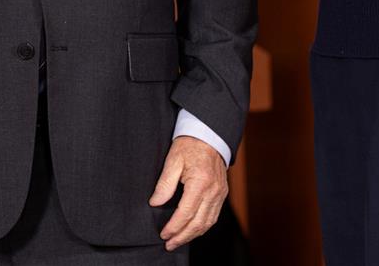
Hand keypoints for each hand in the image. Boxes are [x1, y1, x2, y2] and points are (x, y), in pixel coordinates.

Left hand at [148, 135, 227, 250]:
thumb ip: (164, 184)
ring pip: (208, 222)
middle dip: (182, 236)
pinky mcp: (222, 193)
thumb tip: (155, 203)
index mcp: (200, 182)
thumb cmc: (190, 145)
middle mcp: (213, 191)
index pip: (186, 213)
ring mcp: (220, 193)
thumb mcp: (173, 160)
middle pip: (198, 223)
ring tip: (178, 241)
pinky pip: (214, 216)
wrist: (209, 135)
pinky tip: (192, 230)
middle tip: (169, 244)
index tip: (163, 234)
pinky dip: (202, 226)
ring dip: (193, 235)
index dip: (174, 227)